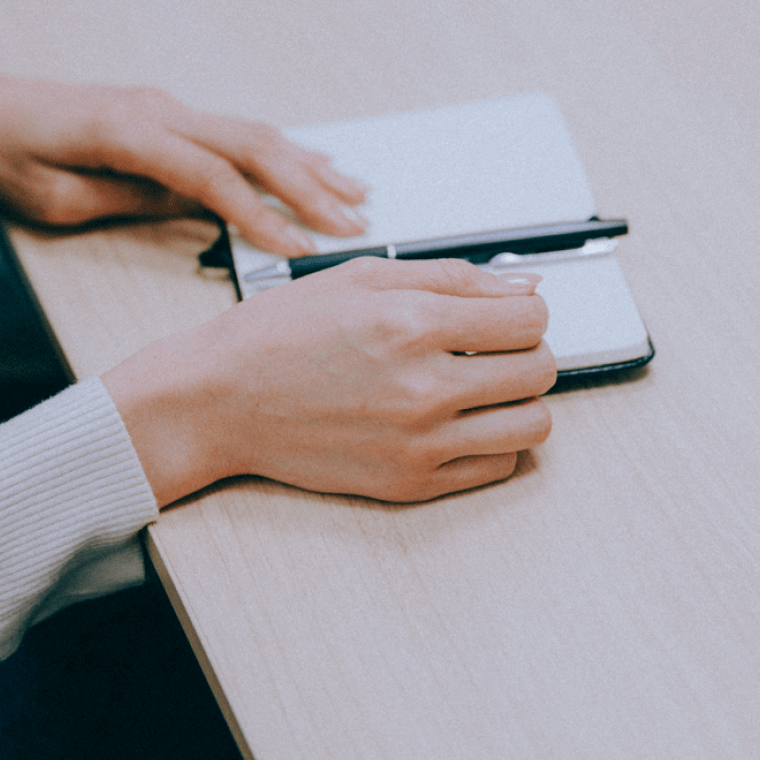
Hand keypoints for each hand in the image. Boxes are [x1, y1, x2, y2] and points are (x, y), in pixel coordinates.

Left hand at [0, 61, 367, 255]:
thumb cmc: (2, 154)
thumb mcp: (50, 199)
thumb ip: (125, 201)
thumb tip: (191, 210)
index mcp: (126, 132)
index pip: (210, 176)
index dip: (259, 215)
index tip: (299, 250)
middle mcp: (156, 110)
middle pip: (249, 145)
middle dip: (307, 187)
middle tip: (354, 224)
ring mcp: (164, 106)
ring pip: (251, 132)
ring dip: (306, 166)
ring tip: (355, 196)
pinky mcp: (165, 113)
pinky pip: (233, 132)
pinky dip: (280, 152)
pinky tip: (314, 166)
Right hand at [103, 258, 558, 504]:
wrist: (219, 401)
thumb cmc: (280, 333)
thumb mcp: (362, 277)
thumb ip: (452, 277)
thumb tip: (526, 287)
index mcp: (412, 322)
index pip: (530, 317)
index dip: (525, 310)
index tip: (504, 315)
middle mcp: (423, 386)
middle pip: (540, 370)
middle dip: (526, 352)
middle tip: (492, 349)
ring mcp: (419, 442)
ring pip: (533, 426)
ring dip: (520, 401)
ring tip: (483, 388)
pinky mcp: (410, 482)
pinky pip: (498, 466)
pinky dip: (494, 442)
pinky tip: (459, 421)